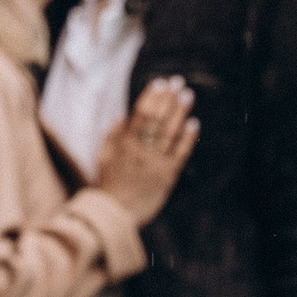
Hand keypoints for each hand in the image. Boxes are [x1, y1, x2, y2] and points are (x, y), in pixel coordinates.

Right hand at [93, 77, 198, 223]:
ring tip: (187, 95)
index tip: (160, 82)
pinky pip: (179, 154)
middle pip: (157, 119)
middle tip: (178, 82)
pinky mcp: (167, 176)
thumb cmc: (108, 186)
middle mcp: (140, 150)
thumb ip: (112, 136)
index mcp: (124, 144)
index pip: (140, 114)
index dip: (151, 96)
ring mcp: (155, 163)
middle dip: (168, 99)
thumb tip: (122, 116)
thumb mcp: (102, 158)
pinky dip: (187, 138)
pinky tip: (194, 123)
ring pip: (169, 133)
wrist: (114, 215)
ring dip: (179, 112)